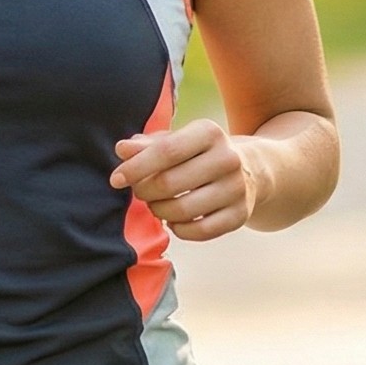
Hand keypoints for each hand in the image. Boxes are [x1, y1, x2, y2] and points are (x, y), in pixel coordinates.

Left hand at [109, 119, 252, 241]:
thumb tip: (122, 150)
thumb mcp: (176, 140)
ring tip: (155, 204)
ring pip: (182, 210)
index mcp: (209, 133)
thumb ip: (146, 145)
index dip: (136, 167)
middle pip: (170, 184)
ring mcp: (236, 188)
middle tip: (139, 191)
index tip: (115, 179)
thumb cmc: (198, 153)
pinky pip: (199, 231)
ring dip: (159, 211)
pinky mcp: (240, 214)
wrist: (250, 169)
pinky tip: (173, 220)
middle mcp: (228, 158)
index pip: (166, 152)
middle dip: (144, 191)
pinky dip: (178, 229)